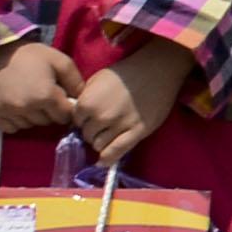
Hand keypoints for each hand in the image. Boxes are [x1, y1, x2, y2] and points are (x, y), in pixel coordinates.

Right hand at [0, 39, 80, 139]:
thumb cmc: (28, 54)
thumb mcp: (58, 60)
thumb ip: (76, 80)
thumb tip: (82, 99)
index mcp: (45, 96)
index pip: (65, 116)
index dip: (66, 107)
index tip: (60, 98)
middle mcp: (26, 108)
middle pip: (48, 122)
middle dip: (49, 112)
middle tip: (43, 96)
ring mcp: (8, 113)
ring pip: (30, 126)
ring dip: (33, 117)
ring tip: (28, 98)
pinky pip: (12, 128)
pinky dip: (16, 121)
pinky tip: (15, 106)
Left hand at [70, 46, 197, 160]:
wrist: (156, 70)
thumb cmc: (125, 72)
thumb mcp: (97, 79)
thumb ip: (85, 98)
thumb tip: (80, 114)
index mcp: (87, 103)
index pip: (75, 122)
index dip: (82, 120)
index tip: (89, 119)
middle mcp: (100, 117)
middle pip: (87, 135)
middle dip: (91, 132)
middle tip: (101, 126)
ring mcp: (118, 126)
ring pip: (100, 145)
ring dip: (101, 142)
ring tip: (108, 135)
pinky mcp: (137, 132)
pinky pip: (118, 151)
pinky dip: (108, 159)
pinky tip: (103, 162)